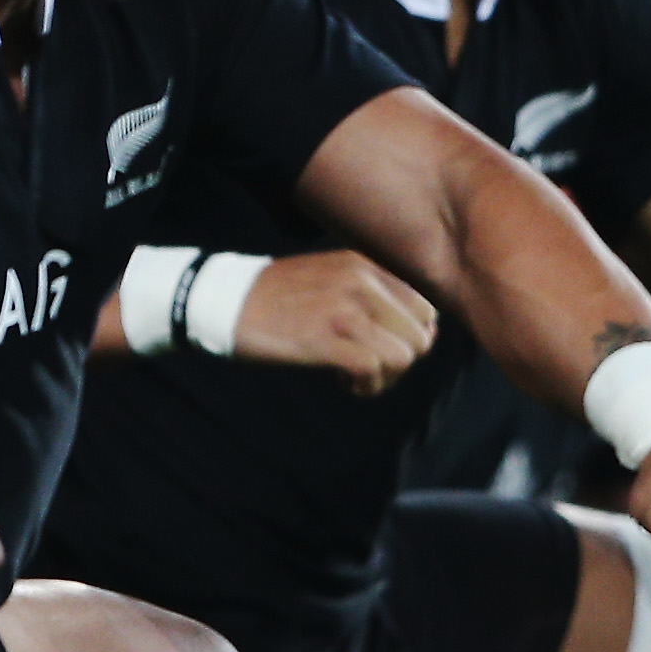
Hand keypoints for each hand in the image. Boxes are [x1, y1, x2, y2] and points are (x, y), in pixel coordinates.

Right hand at [225, 252, 436, 392]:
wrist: (226, 302)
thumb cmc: (278, 298)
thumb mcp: (330, 278)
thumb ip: (372, 295)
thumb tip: (420, 334)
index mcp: (364, 265)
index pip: (425, 309)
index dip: (409, 337)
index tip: (380, 346)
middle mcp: (360, 282)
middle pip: (418, 337)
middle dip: (399, 362)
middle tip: (368, 367)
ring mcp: (343, 309)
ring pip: (402, 356)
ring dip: (383, 378)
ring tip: (354, 376)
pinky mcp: (324, 339)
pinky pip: (373, 370)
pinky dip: (364, 386)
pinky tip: (342, 382)